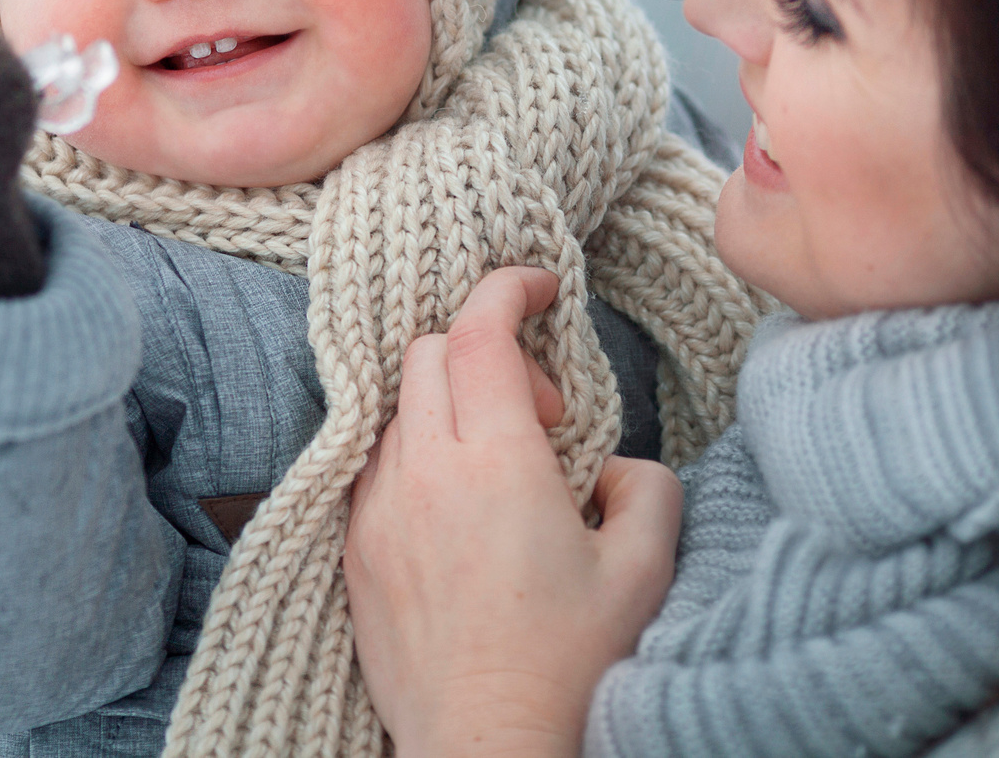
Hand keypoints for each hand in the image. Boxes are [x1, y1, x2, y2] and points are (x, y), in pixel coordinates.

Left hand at [345, 268, 681, 757]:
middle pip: (429, 352)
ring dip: (447, 403)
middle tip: (541, 411)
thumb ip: (644, 488)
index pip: (479, 330)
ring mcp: (377, 510)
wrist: (486, 747)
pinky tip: (455, 504)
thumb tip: (613, 467)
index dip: (507, 288)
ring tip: (500, 466)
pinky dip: (412, 451)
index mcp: (496, 462)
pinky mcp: (354, 549)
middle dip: (485, 348)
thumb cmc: (569, 667)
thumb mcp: (642, 572)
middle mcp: (423, 472)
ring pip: (397, 407)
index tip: (540, 287)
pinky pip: (371, 463)